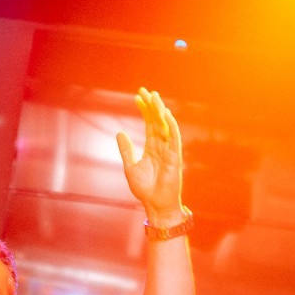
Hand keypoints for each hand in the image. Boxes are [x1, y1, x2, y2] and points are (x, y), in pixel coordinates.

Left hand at [116, 87, 185, 225]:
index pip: (149, 124)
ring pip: (166, 125)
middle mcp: (162, 146)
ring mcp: (169, 150)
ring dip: (160, 110)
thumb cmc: (145, 189)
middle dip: (151, 105)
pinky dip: (170, 125)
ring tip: (153, 96)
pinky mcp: (175, 156)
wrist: (155, 204)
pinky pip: (174, 137)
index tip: (137, 97)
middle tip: (144, 90)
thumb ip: (126, 150)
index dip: (144, 110)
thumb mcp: (130, 166)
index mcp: (152, 147)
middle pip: (157, 120)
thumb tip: (119, 133)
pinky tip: (165, 114)